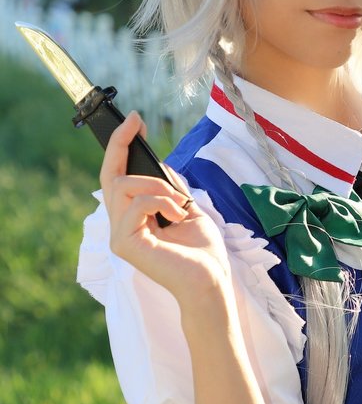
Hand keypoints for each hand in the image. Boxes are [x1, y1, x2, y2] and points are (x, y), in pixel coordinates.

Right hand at [100, 112, 229, 304]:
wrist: (210, 282)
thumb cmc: (201, 252)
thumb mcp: (188, 208)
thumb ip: (170, 189)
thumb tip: (159, 166)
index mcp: (134, 218)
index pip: (118, 178)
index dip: (121, 147)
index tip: (133, 121)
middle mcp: (121, 225)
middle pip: (110, 176)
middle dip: (121, 143)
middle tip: (136, 122)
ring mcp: (119, 235)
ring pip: (124, 185)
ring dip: (157, 186)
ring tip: (179, 203)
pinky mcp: (125, 243)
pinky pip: (137, 204)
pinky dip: (162, 202)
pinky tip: (178, 216)